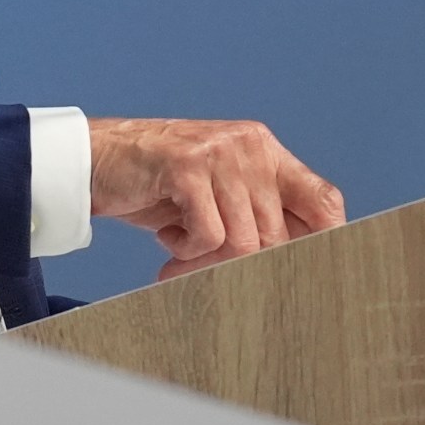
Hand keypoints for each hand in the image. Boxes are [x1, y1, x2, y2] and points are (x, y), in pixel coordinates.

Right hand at [88, 117, 345, 281]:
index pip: (323, 199)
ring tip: (180, 254)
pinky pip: (210, 235)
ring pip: (245, 241)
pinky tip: (168, 235)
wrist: (94, 159)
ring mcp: (220, 153)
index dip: (330, 241)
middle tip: (204, 271)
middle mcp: (250, 146)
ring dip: (208, 262)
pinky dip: (186, 251)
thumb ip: (256, 216)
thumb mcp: (217, 195)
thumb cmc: (156, 186)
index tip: (315, 277)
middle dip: (241, 267)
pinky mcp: (188, 167)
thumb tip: (300, 264)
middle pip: (278, 236)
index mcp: (265, 150)